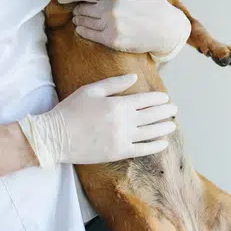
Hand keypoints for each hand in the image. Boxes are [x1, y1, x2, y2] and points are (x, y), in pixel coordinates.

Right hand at [18, 74, 176, 166]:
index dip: (158, 99)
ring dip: (163, 128)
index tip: (166, 98)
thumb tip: (134, 78)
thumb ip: (115, 84)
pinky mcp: (118, 152)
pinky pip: (142, 150)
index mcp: (118, 104)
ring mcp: (122, 138)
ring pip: (150, 132)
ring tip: (172, 125)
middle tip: (174, 110)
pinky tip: (163, 143)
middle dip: (165, 112)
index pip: (145, 100)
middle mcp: (124, 121)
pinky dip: (154, 146)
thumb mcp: (91, 90)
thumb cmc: (71, 110)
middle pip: (151, 115)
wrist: (56, 137)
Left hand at [57, 0, 190, 62]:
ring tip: (81, 18)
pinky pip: (89, 35)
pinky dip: (83, 30)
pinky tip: (84, 28)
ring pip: (83, 22)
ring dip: (79, 20)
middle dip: (77, 8)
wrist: (166, 28)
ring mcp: (112, 27)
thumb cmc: (151, 3)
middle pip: (82, 9)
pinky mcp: (114, 41)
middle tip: (77, 9)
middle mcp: (111, 11)